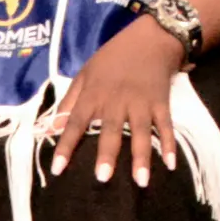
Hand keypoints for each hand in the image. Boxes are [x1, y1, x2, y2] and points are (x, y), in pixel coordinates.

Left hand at [44, 21, 185, 184]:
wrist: (150, 39)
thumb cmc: (112, 58)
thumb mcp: (85, 74)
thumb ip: (68, 102)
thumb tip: (49, 130)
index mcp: (94, 94)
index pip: (76, 122)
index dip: (66, 146)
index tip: (57, 170)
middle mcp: (117, 101)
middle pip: (111, 130)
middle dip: (107, 154)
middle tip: (103, 178)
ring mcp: (142, 103)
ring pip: (141, 133)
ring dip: (141, 157)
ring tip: (141, 181)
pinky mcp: (161, 103)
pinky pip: (165, 126)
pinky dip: (168, 144)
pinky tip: (170, 164)